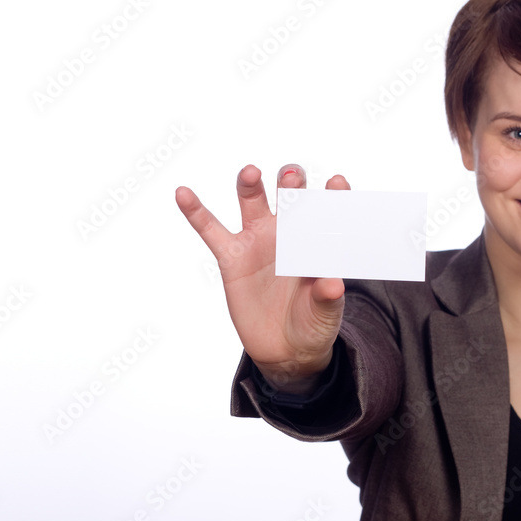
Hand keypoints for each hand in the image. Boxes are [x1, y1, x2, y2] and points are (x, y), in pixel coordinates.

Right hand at [175, 164, 350, 393]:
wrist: (286, 348)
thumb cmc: (314, 322)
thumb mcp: (325, 312)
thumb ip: (328, 296)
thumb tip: (334, 284)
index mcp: (317, 240)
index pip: (328, 210)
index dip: (334, 194)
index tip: (338, 182)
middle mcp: (288, 232)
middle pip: (290, 197)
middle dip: (291, 184)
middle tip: (292, 176)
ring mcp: (258, 241)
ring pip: (252, 202)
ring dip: (250, 185)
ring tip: (251, 173)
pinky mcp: (232, 257)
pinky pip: (211, 230)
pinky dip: (195, 211)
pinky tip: (183, 193)